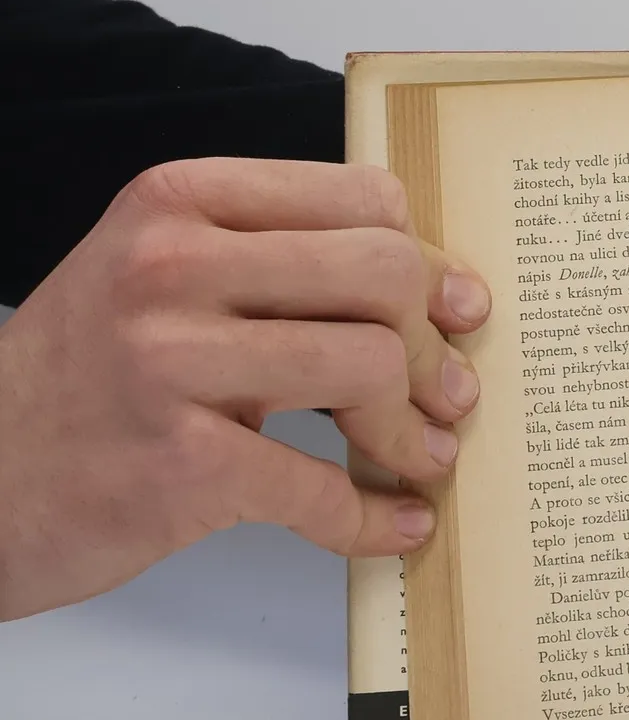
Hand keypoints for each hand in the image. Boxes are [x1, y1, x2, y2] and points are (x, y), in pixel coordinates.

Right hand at [0, 158, 488, 620]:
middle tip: (450, 391)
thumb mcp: (161, 275)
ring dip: (414, 429)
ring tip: (421, 456)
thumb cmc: (86, 376)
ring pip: (370, 364)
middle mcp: (172, 265)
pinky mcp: (178, 465)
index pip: (362, 197)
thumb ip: (279, 261)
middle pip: (382, 272)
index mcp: (181, 200)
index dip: (426, 258)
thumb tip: (440, 292)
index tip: (452, 306)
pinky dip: (373, 516)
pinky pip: (320, 488)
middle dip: (435, 342)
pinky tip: (396, 522)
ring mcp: (171, 363)